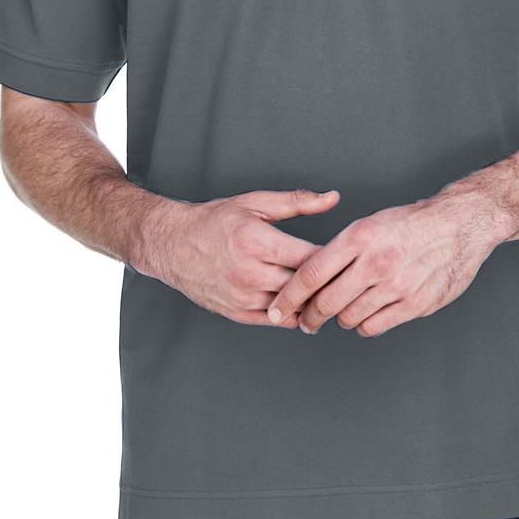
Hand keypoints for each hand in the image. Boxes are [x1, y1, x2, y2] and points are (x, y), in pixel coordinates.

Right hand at [135, 186, 340, 325]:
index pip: (310, 258)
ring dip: (311, 301)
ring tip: (328, 291)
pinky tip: (303, 302)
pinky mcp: (236, 312)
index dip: (334, 259)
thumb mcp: (255, 203)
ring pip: (292, 307)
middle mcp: (249, 273)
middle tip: (346, 276)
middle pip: (303, 286)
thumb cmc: (214, 220)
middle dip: (327, 282)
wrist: (171, 244)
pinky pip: (275, 320)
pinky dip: (292, 313)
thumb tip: (332, 198)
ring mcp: (242, 297)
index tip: (347, 255)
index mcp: (256, 242)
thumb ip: (297, 202)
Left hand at [267, 185, 509, 336]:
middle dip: (308, 317)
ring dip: (339, 319)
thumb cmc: (409, 224)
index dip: (289, 297)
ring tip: (341, 311)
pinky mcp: (415, 303)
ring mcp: (396, 285)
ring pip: (348, 318)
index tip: (278, 309)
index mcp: (359, 237)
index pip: (311, 274)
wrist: (459, 225)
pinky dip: (363, 325)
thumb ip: (340, 252)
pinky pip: (373, 326)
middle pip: (326, 303)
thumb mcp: (369, 225)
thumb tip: (308, 280)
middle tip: (304, 321)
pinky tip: (365, 315)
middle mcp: (375, 262)